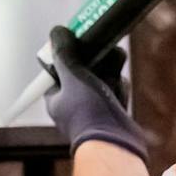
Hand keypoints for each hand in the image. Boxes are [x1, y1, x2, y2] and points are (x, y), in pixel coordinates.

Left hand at [43, 26, 149, 159]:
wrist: (115, 143)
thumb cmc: (88, 111)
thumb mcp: (72, 76)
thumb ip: (64, 53)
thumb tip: (57, 32)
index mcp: (56, 98)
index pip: (58, 70)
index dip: (68, 55)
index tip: (79, 41)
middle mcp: (73, 105)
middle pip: (83, 71)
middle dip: (96, 58)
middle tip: (104, 45)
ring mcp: (94, 109)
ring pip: (102, 79)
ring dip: (110, 70)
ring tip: (116, 61)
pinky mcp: (112, 113)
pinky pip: (115, 91)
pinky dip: (119, 88)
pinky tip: (119, 91)